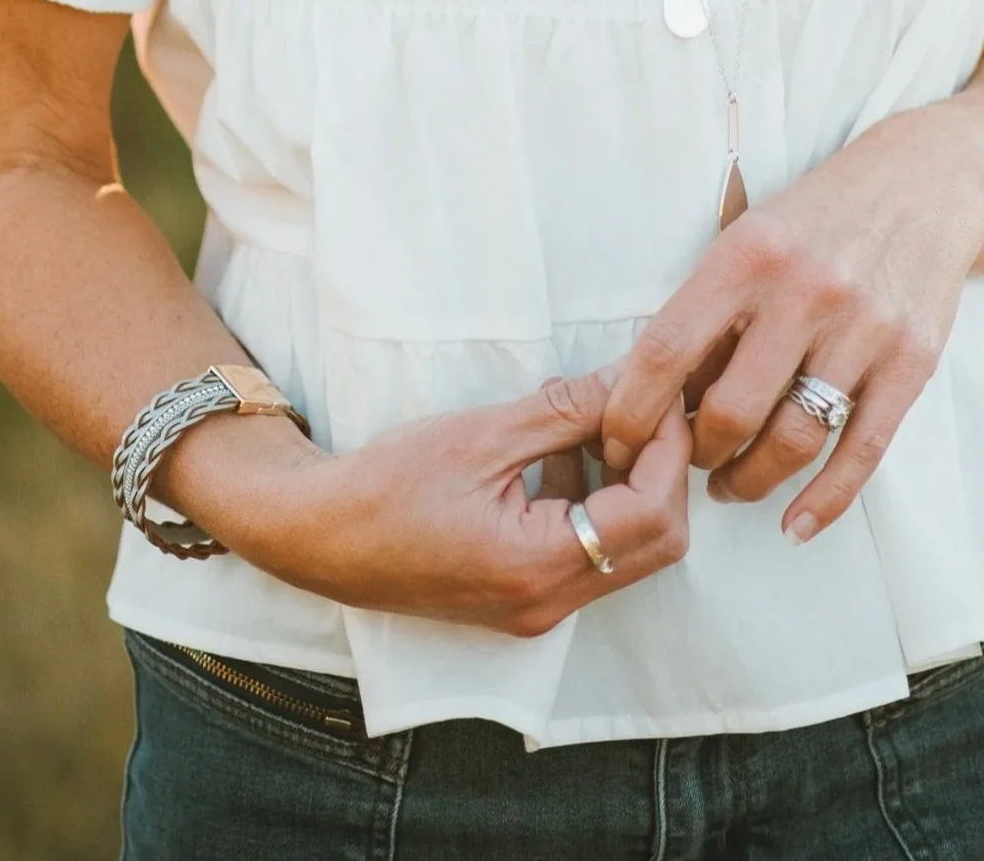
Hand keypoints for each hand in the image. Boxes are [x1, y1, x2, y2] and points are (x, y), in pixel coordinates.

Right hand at [226, 369, 691, 635]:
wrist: (318, 536)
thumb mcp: (482, 434)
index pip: (649, 514)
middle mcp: (546, 603)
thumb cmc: (386, 484)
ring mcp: (536, 607)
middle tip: (642, 404)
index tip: (662, 391)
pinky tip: (559, 448)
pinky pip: (589, 551)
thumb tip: (634, 377)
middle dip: (661, 468)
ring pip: (628, 549)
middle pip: (655, 542)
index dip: (665, 447)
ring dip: (630, 481)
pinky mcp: (523, 596)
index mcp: (537, 568)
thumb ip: (567, 410)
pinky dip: (595, 498)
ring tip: (595, 416)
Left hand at [600, 107, 983, 542]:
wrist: (928, 180)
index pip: (669, 351)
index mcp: (748, 254)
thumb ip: (708, 308)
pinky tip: (796, 525)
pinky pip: (862, 452)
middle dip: (694, 454)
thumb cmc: (818, 215)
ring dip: (749, 480)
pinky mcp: (912, 362)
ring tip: (729, 483)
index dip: (632, 412)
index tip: (614, 444)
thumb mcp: (750, 233)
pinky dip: (824, 501)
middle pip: (730, 411)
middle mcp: (805, 291)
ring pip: (792, 441)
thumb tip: (654, 396)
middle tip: (680, 464)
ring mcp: (863, 329)